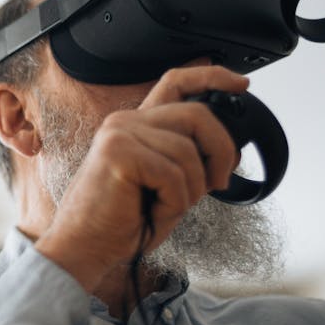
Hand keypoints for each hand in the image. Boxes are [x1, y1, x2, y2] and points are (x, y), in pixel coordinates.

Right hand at [35, 65, 246, 291]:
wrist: (84, 248)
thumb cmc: (122, 222)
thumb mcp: (164, 183)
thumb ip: (187, 157)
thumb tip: (226, 152)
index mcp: (135, 125)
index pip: (176, 82)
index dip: (212, 77)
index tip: (240, 85)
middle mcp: (125, 121)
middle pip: (196, 115)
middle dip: (221, 150)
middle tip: (219, 183)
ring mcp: (120, 134)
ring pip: (188, 151)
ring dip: (192, 189)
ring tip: (170, 207)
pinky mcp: (118, 154)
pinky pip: (173, 174)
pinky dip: (174, 202)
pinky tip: (154, 212)